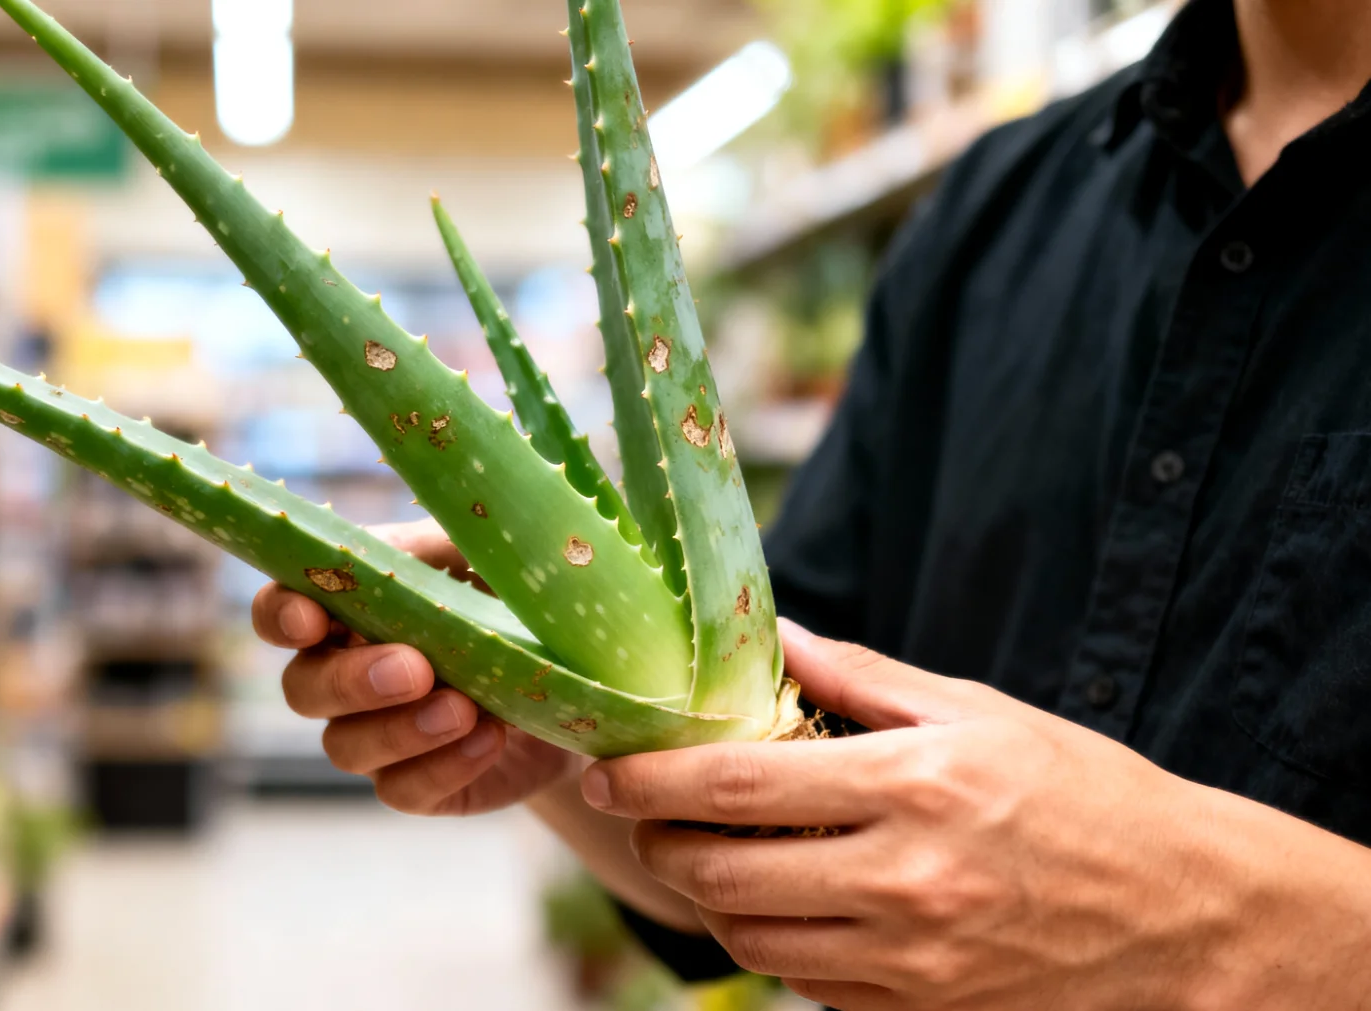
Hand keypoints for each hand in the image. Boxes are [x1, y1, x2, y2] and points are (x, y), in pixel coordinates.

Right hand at [252, 519, 573, 814]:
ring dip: (402, 729)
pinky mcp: (417, 785)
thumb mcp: (476, 556)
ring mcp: (376, 737)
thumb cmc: (510, 598)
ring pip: (347, 747)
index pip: (278, 613)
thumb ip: (424, 551)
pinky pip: (401, 790)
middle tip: (415, 668)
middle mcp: (343, 676)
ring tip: (466, 707)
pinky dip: (443, 767)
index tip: (310, 619)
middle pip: (303, 690)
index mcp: (345, 609)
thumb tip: (385, 554)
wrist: (579, 678)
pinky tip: (489, 739)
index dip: (279, 617)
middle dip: (352, 681)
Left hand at [581, 619, 1370, 1009]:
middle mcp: (905, 882)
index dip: (649, 780)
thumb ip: (861, 677)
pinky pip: (804, 984)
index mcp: (913, 787)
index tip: (606, 768)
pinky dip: (772, 941)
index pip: (735, 789)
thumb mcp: (978, 710)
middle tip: (647, 809)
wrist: (1184, 913)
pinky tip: (783, 898)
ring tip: (708, 851)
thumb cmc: (1084, 794)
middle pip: (720, 873)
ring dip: (707, 896)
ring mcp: (911, 963)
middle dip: (660, 840)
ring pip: (749, 940)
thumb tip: (773, 635)